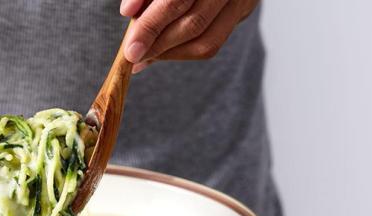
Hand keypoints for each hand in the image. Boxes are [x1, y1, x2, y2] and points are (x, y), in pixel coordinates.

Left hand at [120, 0, 258, 71]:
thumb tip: (128, 11)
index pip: (176, 1)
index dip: (150, 25)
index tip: (130, 47)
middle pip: (193, 23)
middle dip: (157, 44)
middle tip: (132, 55)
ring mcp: (240, 0)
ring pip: (205, 41)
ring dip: (169, 53)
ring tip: (144, 55)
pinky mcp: (242, 12)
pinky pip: (211, 44)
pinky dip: (181, 52)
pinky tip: (160, 51)